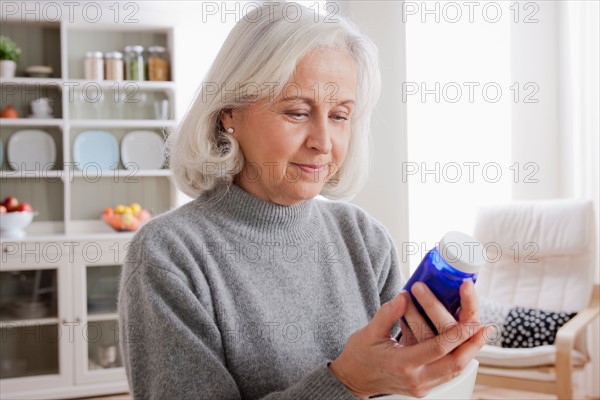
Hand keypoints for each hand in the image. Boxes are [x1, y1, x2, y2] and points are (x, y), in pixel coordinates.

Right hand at [328, 281, 489, 397]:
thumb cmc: (360, 355)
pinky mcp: (424, 387)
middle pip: (455, 363)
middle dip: (473, 344)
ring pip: (455, 371)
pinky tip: (467, 345)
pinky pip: (448, 374)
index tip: (472, 319)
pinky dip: (459, 358)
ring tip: (482, 334)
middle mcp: (416, 378)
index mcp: (402, 363)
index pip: (438, 348)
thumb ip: (388, 313)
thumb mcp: (369, 331)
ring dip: (471, 352)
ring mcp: (421, 386)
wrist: (354, 379)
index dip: (458, 333)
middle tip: (487, 327)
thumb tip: (405, 297)